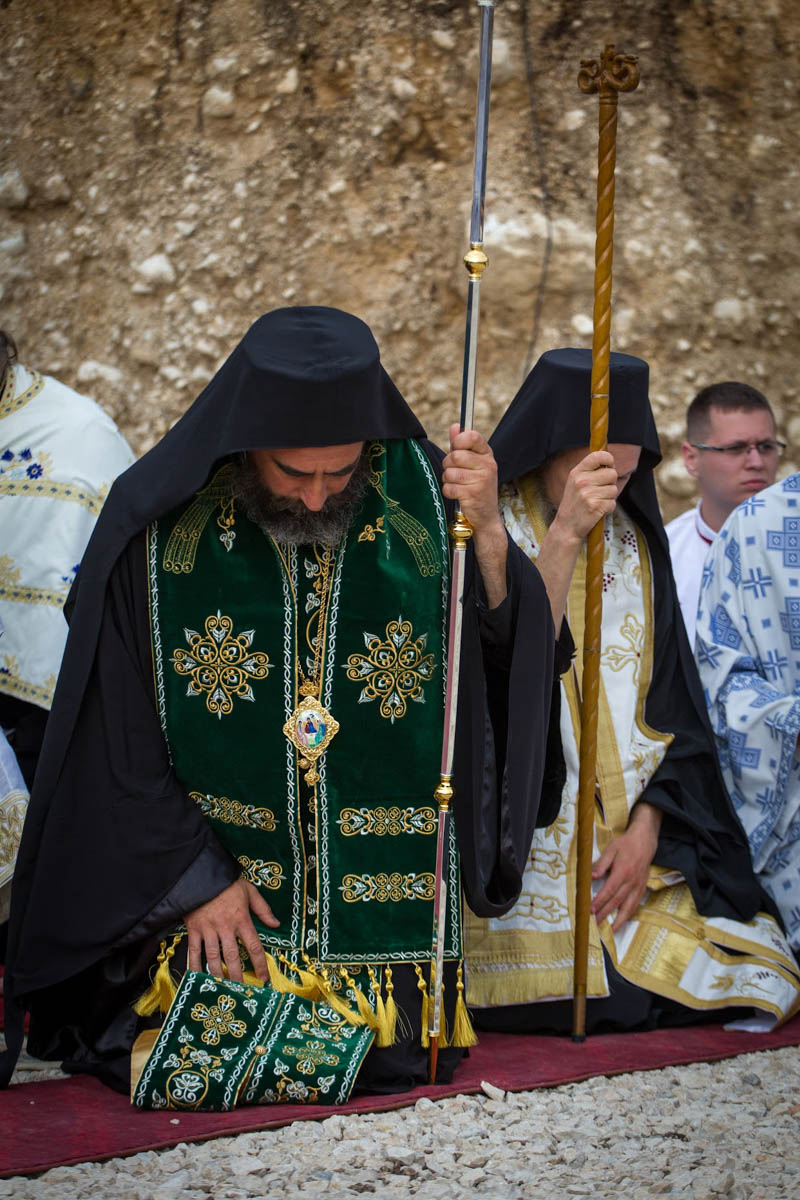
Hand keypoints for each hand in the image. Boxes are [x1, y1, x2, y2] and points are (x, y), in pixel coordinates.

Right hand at [185, 877, 278, 981]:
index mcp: (241, 918)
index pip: (254, 946)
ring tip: (222, 989)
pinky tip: (198, 978)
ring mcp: (208, 929)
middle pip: (233, 957)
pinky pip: (194, 951)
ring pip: (213, 957)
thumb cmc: (226, 883)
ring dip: (218, 975)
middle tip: (241, 992)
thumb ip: (263, 909)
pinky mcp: (193, 929)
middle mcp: (225, 927)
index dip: (260, 964)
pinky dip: (195, 966)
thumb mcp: (249, 890)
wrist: (200, 874)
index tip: (264, 978)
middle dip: (238, 976)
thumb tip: (276, 924)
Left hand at [442, 424, 505, 544]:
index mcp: (487, 455)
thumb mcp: (473, 464)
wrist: (486, 516)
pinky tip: (458, 495)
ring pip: (449, 472)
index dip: (458, 441)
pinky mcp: (473, 494)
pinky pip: (448, 487)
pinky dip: (448, 492)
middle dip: (448, 465)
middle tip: (455, 473)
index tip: (456, 448)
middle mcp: (487, 465)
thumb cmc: (476, 486)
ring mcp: (481, 480)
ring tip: (458, 485)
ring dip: (448, 480)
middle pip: (455, 456)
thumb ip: (462, 445)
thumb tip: (455, 426)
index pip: (472, 436)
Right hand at [551, 450, 618, 545]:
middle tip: (600, 491)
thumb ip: (589, 472)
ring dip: (609, 497)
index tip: (609, 465)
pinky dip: (608, 508)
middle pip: (612, 473)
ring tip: (597, 502)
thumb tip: (609, 464)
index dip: (608, 459)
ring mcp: (588, 494)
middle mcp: (582, 481)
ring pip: (614, 489)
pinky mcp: (596, 506)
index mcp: (576, 473)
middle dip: (610, 483)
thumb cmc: (574, 505)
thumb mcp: (575, 483)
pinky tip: (598, 510)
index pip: (598, 456)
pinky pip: (613, 503)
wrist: (566, 527)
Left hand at [590, 802, 661, 932]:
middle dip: (605, 914)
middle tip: (594, 924)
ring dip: (618, 920)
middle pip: (617, 901)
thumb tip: (591, 877)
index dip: (599, 902)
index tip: (590, 910)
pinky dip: (628, 915)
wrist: (644, 842)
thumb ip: (601, 864)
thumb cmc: (625, 845)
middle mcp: (631, 882)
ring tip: (610, 931)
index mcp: (623, 871)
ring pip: (628, 907)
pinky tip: (621, 922)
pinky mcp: (642, 889)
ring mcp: (638, 887)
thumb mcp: (611, 849)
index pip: (609, 890)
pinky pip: (635, 905)